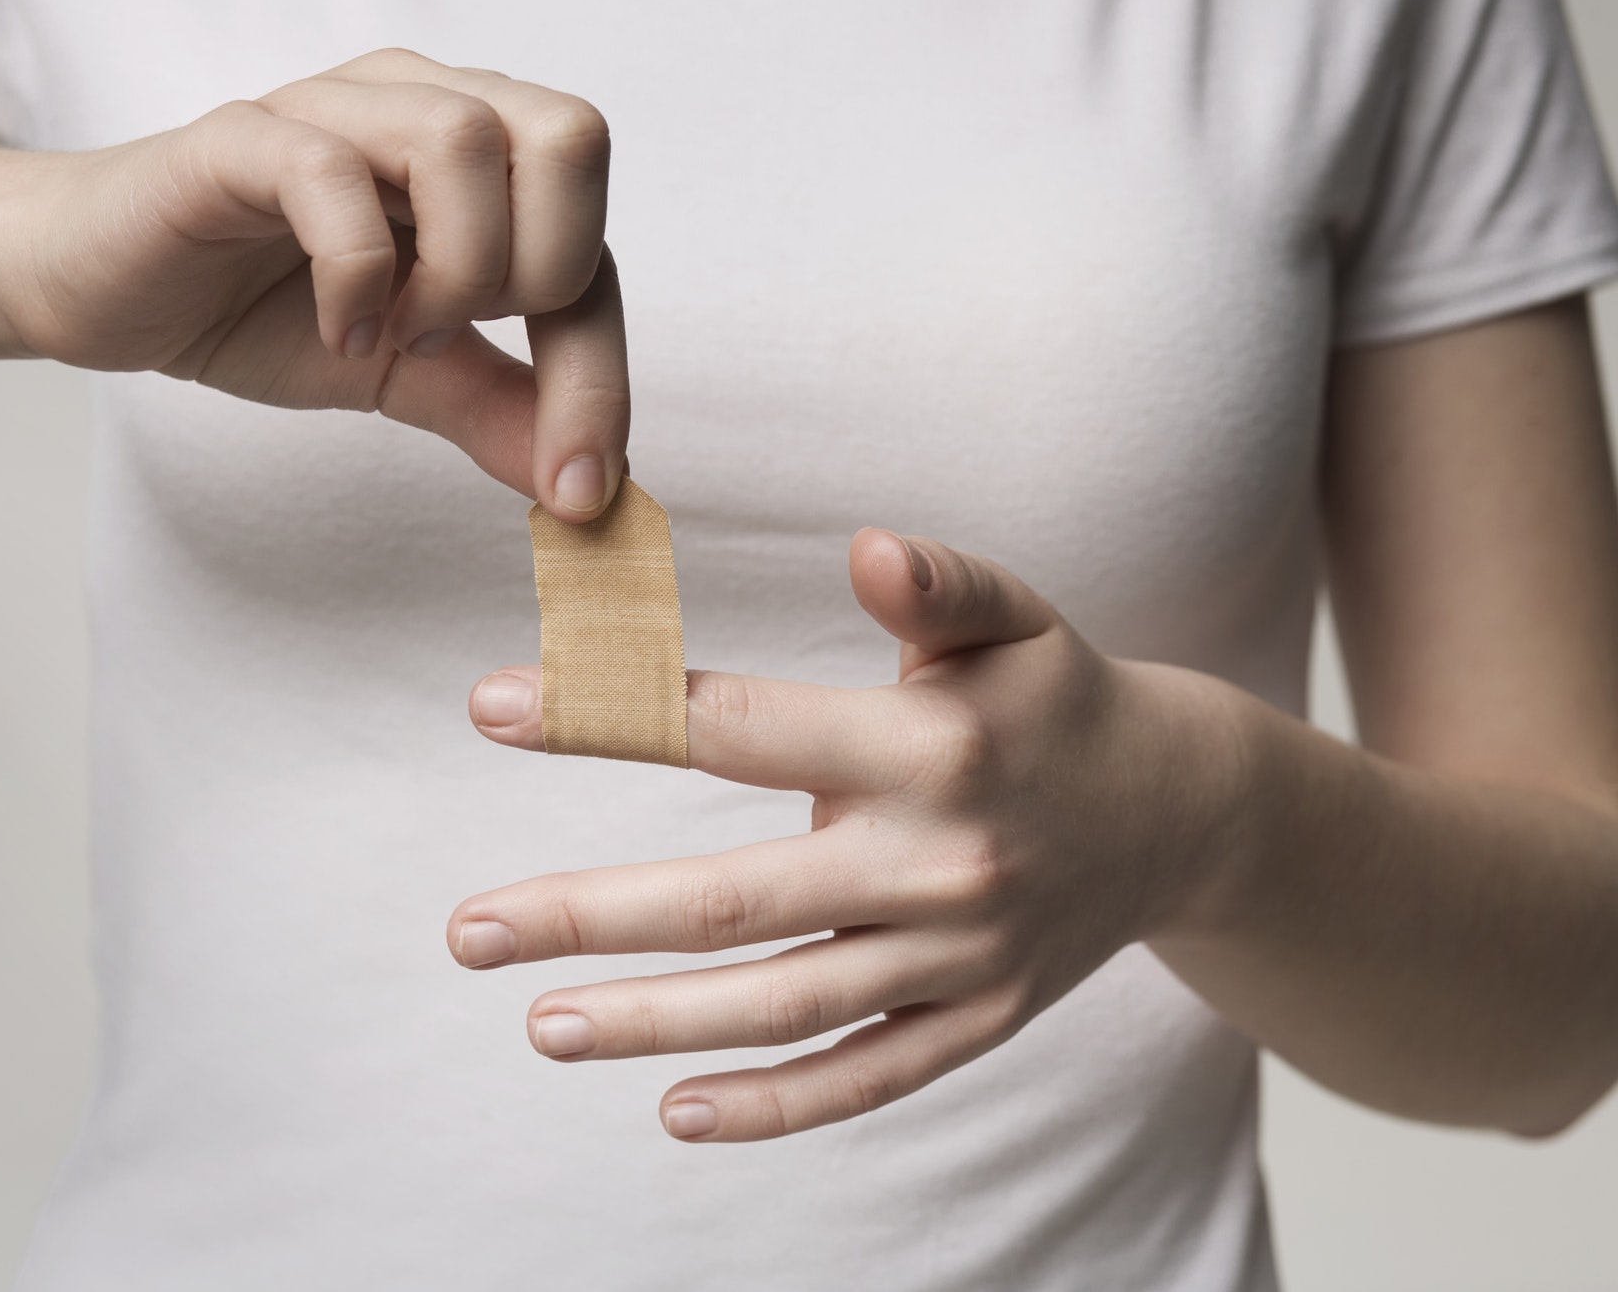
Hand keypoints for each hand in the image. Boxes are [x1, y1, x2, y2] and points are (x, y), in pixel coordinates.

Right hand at [0, 48, 624, 518]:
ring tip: (393, 334)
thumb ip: (498, 409)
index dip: (599, 373)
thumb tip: (590, 486)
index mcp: (479, 162)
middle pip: (572, 137)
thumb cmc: (257, 307)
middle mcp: (421, 106)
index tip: (578, 485)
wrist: (101, 290)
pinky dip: (355, 276)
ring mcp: (333, 111)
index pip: (594, 244)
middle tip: (460, 344)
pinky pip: (332, 176)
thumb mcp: (406, 375)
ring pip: (464, 138)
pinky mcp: (242, 137)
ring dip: (453, 269)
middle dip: (544, 274)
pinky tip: (337, 331)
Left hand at [450, 529, 1251, 1139]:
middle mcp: (940, 861)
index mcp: (932, 748)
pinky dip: (772, 1104)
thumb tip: (865, 546)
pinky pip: (865, 1078)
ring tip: (538, 1024)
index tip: (494, 708)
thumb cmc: (1057, 697)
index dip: (612, 714)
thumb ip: (937, 580)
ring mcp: (959, 957)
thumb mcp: (1014, 617)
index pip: (743, 729)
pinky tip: (674, 1109)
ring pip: (784, 1004)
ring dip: (652, 1023)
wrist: (1185, 811)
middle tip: (470, 930)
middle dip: (589, 915)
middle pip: (736, 900)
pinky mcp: (976, 1021)